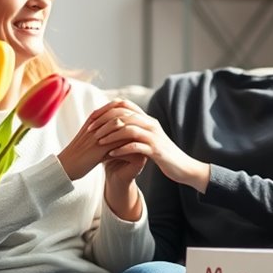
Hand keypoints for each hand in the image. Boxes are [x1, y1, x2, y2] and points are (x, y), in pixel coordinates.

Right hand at [77, 100, 147, 219]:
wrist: (65, 166)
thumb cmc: (77, 153)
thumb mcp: (89, 137)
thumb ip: (102, 128)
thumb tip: (117, 123)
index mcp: (94, 120)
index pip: (116, 110)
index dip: (131, 115)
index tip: (144, 121)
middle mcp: (97, 125)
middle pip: (122, 117)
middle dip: (136, 123)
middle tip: (150, 129)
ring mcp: (98, 137)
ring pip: (122, 131)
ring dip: (135, 136)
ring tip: (148, 141)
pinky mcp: (99, 150)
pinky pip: (119, 146)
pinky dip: (130, 149)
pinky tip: (141, 154)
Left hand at [88, 99, 209, 192]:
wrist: (182, 167)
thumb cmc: (161, 154)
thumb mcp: (147, 137)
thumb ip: (134, 128)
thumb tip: (114, 122)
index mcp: (147, 118)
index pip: (124, 105)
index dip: (106, 109)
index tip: (92, 118)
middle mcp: (151, 124)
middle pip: (124, 115)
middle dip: (104, 122)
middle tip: (90, 130)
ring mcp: (154, 137)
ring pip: (129, 129)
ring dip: (111, 135)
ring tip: (98, 142)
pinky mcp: (156, 151)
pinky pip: (136, 147)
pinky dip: (121, 149)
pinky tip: (110, 154)